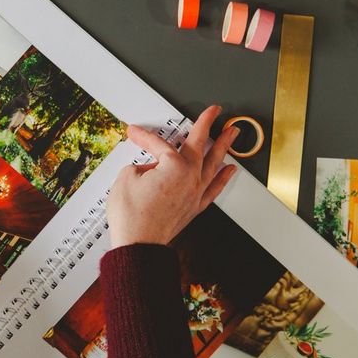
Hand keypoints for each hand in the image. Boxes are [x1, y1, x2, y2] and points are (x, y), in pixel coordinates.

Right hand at [107, 105, 237, 248]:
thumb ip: (140, 165)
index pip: (159, 144)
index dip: (144, 137)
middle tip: (214, 112)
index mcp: (174, 166)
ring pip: (214, 163)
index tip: (135, 133)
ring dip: (224, 146)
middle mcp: (190, 177)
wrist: (138, 245)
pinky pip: (214, 188)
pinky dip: (223, 177)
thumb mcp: (126, 178)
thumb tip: (149, 168)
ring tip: (231, 133)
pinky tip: (229, 169)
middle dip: (207, 124)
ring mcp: (195, 193)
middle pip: (199, 144)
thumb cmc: (133, 217)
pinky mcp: (194, 207)